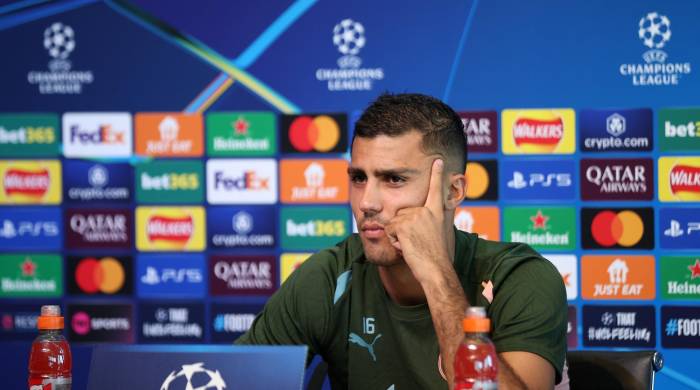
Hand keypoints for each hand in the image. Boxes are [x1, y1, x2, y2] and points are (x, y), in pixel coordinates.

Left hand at [384, 159, 450, 282]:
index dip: (437, 174)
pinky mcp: (403, 224)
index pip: (436, 189)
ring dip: (398, 237)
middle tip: (417, 243)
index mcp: (436, 212)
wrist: (435, 269)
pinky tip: (407, 247)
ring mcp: (415, 216)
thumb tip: (420, 221)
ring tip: (413, 246)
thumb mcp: (435, 235)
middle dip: (402, 229)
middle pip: (401, 213)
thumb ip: (428, 223)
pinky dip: (394, 242)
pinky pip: (389, 231)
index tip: (438, 160)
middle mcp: (426, 211)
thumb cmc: (435, 258)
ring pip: (394, 222)